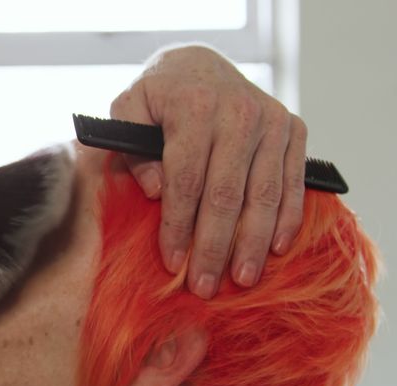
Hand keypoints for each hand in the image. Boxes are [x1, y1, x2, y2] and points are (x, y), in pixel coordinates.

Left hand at [110, 44, 307, 297]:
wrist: (197, 65)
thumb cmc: (155, 98)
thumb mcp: (126, 111)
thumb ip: (131, 150)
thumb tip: (155, 190)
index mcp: (195, 108)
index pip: (187, 180)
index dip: (179, 226)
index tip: (171, 263)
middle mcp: (239, 112)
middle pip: (227, 194)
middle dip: (215, 246)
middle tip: (205, 286)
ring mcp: (271, 121)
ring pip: (264, 194)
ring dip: (253, 242)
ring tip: (242, 279)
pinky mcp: (293, 130)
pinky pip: (292, 183)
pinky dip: (286, 218)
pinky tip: (275, 249)